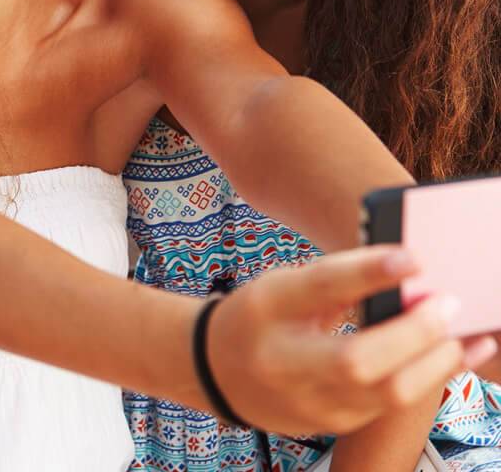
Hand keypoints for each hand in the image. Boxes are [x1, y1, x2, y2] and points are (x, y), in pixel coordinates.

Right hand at [207, 246, 496, 435]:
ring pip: (386, 393)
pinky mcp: (332, 425)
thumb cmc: (261, 316)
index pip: (320, 288)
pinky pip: (390, 407)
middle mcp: (284, 360)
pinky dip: (428, 379)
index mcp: (268, 309)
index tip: (412, 257)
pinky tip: (452, 357)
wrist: (218, 370)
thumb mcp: (283, 287)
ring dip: (435, 362)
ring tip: (464, 333)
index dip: (368, 272)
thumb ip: (336, 283)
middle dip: (414, 333)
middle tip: (448, 303)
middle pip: (359, 358)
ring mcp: (309, 401)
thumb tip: (404, 274)